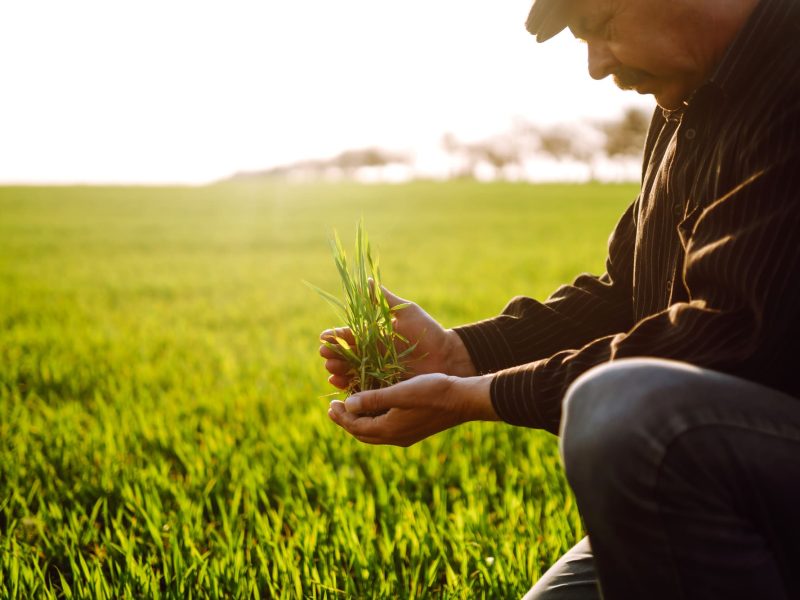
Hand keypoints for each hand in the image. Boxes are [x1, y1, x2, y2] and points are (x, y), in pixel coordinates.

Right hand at [319, 286, 475, 389]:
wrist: (448, 356)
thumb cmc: (428, 332)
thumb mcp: (406, 312)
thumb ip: (385, 300)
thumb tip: (366, 281)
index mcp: (374, 336)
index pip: (350, 336)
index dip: (336, 337)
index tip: (325, 337)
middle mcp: (372, 354)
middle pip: (346, 355)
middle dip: (334, 355)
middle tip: (325, 355)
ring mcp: (377, 371)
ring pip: (351, 371)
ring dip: (338, 370)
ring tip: (331, 370)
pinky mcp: (384, 387)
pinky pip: (363, 387)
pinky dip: (349, 386)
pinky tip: (339, 384)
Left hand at [327, 373, 496, 445]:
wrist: (463, 400)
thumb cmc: (432, 392)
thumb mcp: (400, 392)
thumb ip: (373, 398)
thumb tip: (348, 405)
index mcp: (389, 429)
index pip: (356, 426)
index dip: (341, 416)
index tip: (331, 404)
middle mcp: (396, 437)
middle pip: (363, 433)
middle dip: (347, 421)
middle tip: (335, 409)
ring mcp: (406, 436)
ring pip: (374, 433)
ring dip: (360, 422)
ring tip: (350, 409)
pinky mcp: (414, 430)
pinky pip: (386, 430)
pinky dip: (374, 421)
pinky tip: (375, 409)